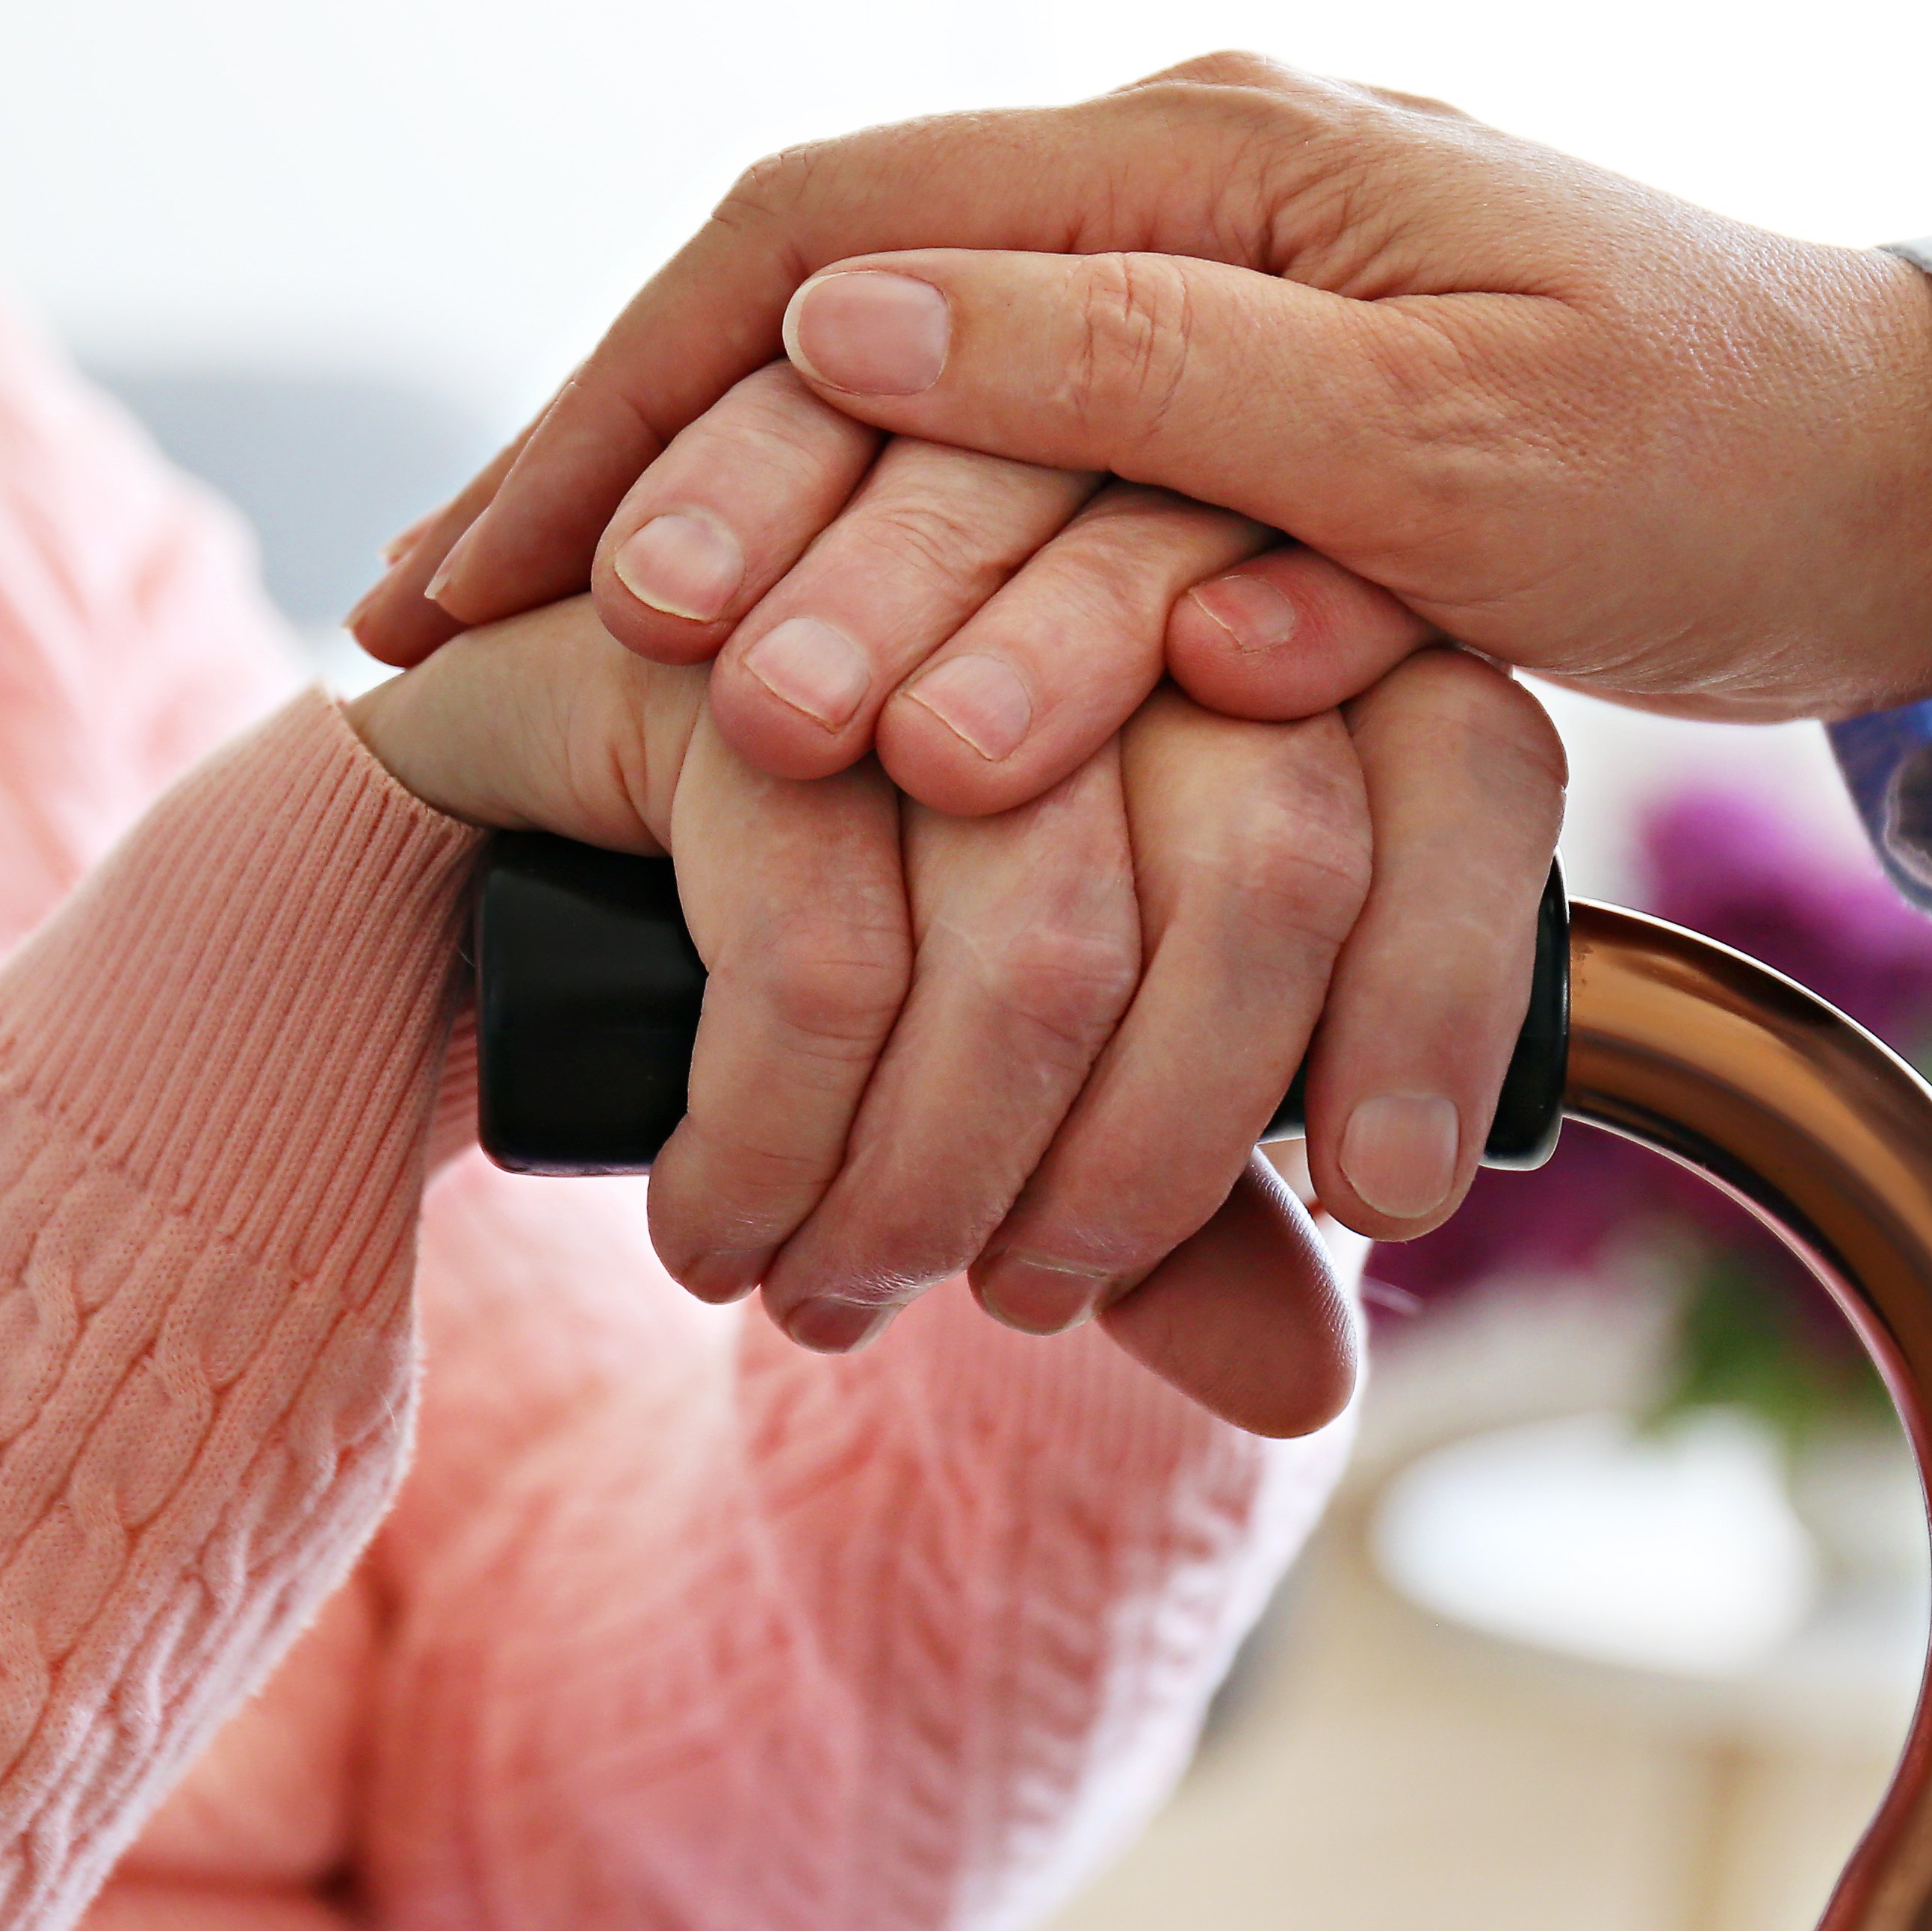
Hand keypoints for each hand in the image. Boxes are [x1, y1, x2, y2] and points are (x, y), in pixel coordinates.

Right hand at [344, 600, 1388, 1434]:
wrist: (472, 880)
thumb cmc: (795, 981)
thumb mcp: (1025, 1101)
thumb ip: (1181, 1209)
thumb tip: (1315, 1384)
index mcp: (1253, 608)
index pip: (1459, 763)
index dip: (1447, 996)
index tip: (1372, 1202)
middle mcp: (1107, 546)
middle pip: (1268, 864)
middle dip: (1150, 1163)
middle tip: (1026, 1301)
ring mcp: (905, 575)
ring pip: (1048, 930)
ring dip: (941, 1189)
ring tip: (841, 1295)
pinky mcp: (715, 637)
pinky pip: (818, 940)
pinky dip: (779, 1149)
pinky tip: (718, 1231)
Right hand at [352, 53, 1931, 763]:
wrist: (1899, 486)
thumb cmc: (1706, 457)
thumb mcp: (1426, 440)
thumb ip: (1129, 374)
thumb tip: (834, 337)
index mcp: (1200, 162)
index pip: (828, 245)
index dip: (634, 404)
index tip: (499, 568)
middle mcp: (1162, 200)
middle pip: (811, 327)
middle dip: (619, 483)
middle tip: (451, 633)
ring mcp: (1187, 301)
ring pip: (876, 414)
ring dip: (703, 537)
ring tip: (526, 663)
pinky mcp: (1218, 411)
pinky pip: (981, 481)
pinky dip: (845, 569)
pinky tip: (731, 664)